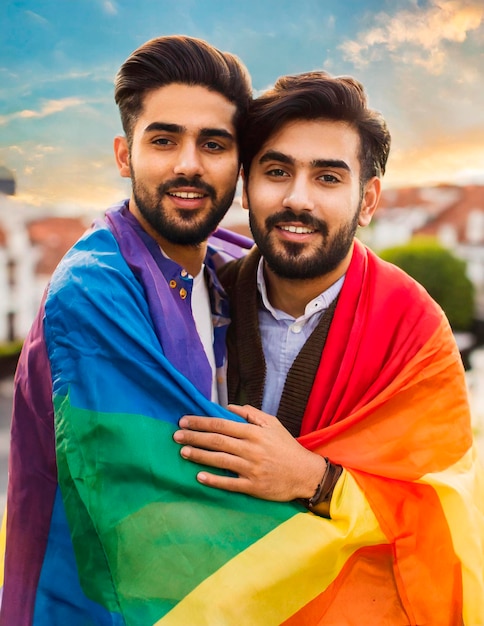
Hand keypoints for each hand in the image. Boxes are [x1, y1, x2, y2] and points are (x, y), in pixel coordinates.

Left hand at [173, 404, 325, 501]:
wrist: (305, 473)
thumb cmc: (286, 447)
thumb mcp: (273, 424)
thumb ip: (251, 414)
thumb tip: (229, 406)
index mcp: (254, 432)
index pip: (221, 424)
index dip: (201, 422)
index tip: (184, 421)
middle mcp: (251, 449)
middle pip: (216, 441)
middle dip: (194, 437)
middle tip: (176, 435)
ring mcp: (251, 468)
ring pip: (219, 460)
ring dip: (199, 456)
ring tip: (183, 452)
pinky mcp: (252, 486)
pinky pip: (229, 483)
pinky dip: (213, 480)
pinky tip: (199, 476)